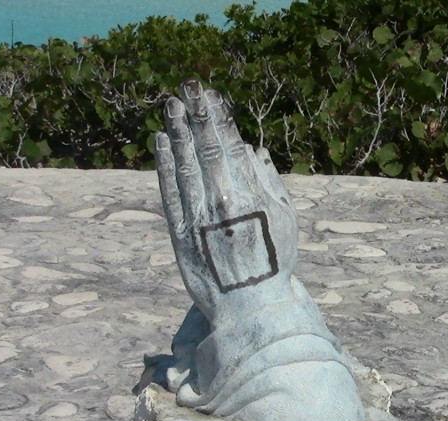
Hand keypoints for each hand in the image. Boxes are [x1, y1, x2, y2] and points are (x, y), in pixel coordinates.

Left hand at [156, 79, 297, 322]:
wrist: (250, 306)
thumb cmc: (273, 263)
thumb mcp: (285, 221)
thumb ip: (270, 183)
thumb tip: (253, 151)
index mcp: (251, 194)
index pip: (230, 144)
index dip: (218, 116)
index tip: (210, 95)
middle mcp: (222, 200)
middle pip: (205, 147)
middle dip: (196, 113)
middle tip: (187, 87)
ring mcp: (198, 216)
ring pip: (184, 164)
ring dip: (177, 131)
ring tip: (171, 106)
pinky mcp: (180, 233)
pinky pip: (169, 191)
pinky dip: (164, 164)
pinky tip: (161, 141)